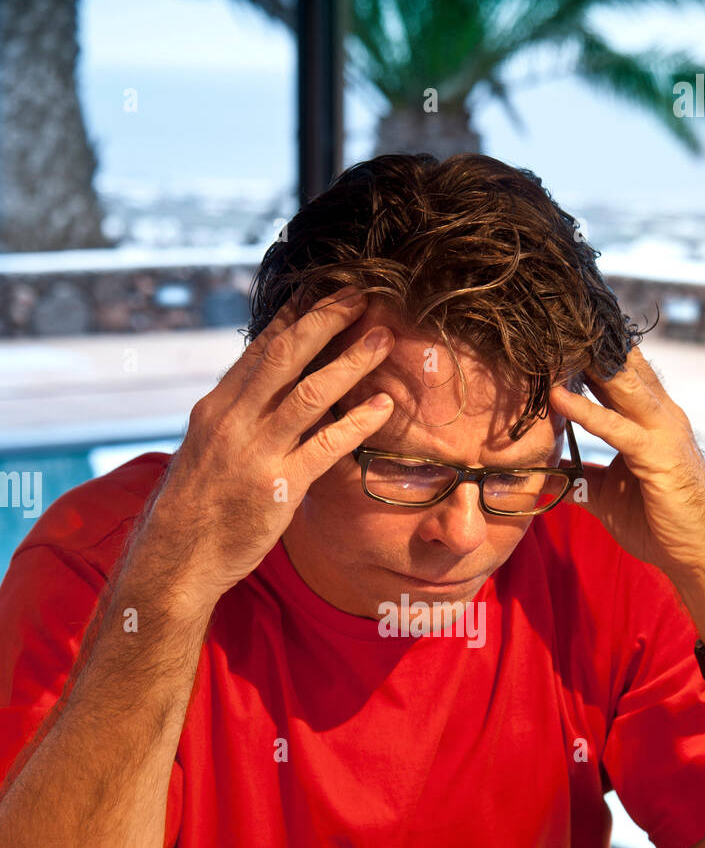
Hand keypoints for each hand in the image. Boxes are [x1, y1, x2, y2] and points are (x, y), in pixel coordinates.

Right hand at [147, 286, 394, 608]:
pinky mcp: (279, 487)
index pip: (259, 351)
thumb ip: (235, 420)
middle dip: (325, 321)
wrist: (177, 557)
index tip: (321, 290)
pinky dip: (358, 423)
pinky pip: (326, 447)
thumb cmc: (195, 508)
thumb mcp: (204, 451)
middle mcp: (233, 421)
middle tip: (359, 295)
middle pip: (286, 357)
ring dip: (351, 362)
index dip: (294, 317)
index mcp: (216, 408)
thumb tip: (261, 395)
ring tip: (382, 338)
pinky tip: (383, 407)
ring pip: (311, 394)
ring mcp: (256, 452)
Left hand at [550, 347, 704, 590]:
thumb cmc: (662, 525)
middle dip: (588, 343)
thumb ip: (585, 478)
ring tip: (551, 341)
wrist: (701, 555)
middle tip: (553, 317)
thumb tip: (552, 475)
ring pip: (620, 386)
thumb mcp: (611, 496)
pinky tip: (558, 398)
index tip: (561, 330)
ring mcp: (663, 431)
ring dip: (585, 363)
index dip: (593, 352)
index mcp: (653, 419)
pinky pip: (616, 428)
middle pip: (621, 367)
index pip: (621, 374)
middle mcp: (662, 415)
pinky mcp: (657, 455)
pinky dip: (586, 411)